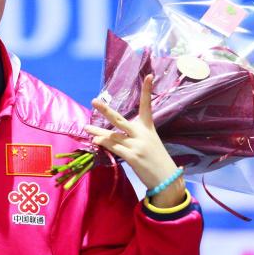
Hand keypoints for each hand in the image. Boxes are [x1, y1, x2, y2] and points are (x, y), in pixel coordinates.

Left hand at [84, 74, 185, 207]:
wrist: (167, 178)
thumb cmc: (156, 159)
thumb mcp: (149, 142)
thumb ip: (132, 136)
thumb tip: (111, 136)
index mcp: (148, 128)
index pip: (147, 106)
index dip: (147, 91)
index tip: (149, 76)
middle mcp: (141, 134)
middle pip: (120, 120)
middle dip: (106, 111)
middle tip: (94, 101)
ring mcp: (137, 145)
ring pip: (112, 136)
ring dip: (97, 133)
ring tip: (86, 129)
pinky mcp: (132, 157)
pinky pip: (114, 148)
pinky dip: (104, 144)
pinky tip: (95, 141)